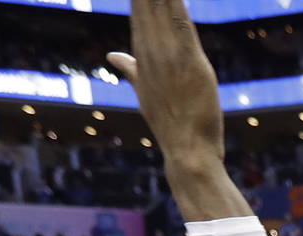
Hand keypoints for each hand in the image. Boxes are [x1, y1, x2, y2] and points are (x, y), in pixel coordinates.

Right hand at [107, 0, 223, 167]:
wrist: (185, 152)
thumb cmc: (170, 123)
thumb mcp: (145, 92)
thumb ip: (130, 69)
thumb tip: (112, 57)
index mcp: (141, 52)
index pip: (137, 4)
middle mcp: (151, 48)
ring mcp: (168, 54)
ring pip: (161, 3)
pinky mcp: (190, 60)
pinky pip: (182, 19)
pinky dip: (176, 0)